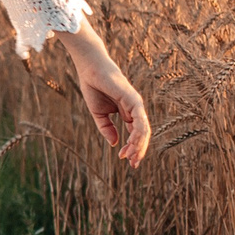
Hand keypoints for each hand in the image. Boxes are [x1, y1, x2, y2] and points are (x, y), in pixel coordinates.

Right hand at [58, 28, 149, 167]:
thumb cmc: (94, 87)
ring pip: (143, 129)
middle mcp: (135, 109)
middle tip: (133, 164)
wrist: (90, 69)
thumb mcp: (99, 114)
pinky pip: (140, 120)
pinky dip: (138, 133)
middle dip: (138, 150)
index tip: (124, 159)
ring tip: (132, 157)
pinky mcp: (134, 99)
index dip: (131, 147)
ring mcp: (136, 104)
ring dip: (139, 145)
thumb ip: (107, 129)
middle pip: (142, 134)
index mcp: (127, 112)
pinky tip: (133, 143)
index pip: (134, 133)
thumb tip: (115, 144)